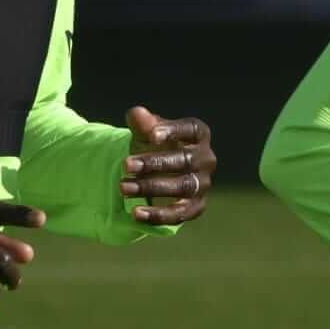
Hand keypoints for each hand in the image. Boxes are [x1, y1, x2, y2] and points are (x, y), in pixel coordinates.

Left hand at [121, 106, 214, 226]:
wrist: (159, 173)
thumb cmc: (154, 146)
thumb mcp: (145, 133)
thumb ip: (141, 123)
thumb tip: (137, 113)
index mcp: (198, 135)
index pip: (191, 129)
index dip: (174, 131)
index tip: (152, 135)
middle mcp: (206, 159)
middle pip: (185, 160)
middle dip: (154, 163)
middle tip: (125, 165)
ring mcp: (203, 184)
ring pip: (182, 186)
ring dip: (152, 187)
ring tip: (123, 187)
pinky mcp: (196, 207)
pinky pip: (180, 213)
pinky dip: (159, 214)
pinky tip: (136, 212)